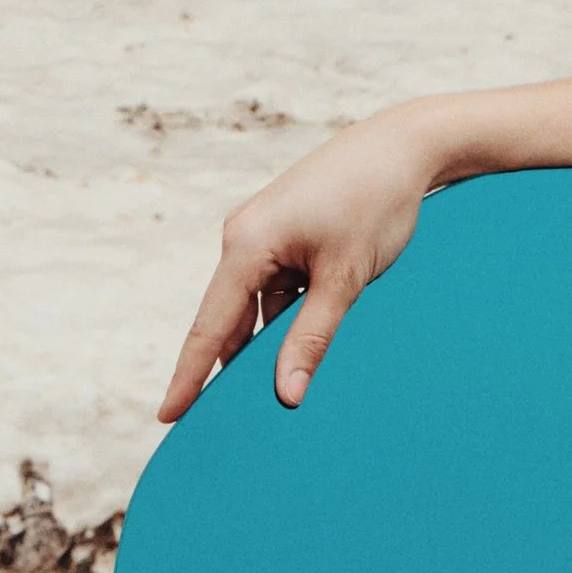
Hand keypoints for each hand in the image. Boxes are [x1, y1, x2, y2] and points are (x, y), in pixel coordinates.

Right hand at [160, 106, 437, 421]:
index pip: (209, 327)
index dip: (189, 377)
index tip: (168, 417)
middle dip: (230, 371)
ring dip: (269, 348)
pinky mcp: (285, 238)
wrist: (402, 147)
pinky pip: (276, 293)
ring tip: (277, 395)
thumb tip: (286, 395)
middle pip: (228, 322)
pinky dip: (288, 323)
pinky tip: (305, 349)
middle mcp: (243, 239)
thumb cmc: (374, 204)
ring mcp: (263, 237)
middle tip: (225, 425)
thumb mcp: (345, 279)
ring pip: (257, 311)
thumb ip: (312, 338)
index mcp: (246, 244)